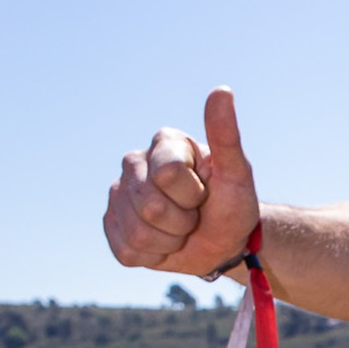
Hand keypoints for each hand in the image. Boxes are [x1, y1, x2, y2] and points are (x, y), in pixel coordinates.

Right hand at [103, 88, 258, 277]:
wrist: (223, 242)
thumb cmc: (231, 204)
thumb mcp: (237, 173)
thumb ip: (226, 134)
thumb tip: (222, 91)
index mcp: (163, 144)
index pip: (168, 176)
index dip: (193, 195)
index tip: (205, 193)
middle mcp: (134, 163)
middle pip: (150, 207)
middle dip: (182, 222)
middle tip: (194, 216)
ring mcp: (119, 194)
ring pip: (138, 233)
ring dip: (169, 242)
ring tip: (180, 230)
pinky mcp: (112, 225)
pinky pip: (126, 250)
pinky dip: (153, 256)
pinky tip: (164, 243)